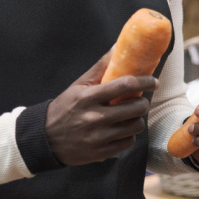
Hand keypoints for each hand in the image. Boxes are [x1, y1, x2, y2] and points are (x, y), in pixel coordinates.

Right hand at [45, 50, 156, 165]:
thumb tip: (119, 46)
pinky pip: (128, 142)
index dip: (145, 81)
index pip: (126, 85)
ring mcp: (98, 137)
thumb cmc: (65, 107)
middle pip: (136, 107)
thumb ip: (100, 67)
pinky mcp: (101, 153)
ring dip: (137, 120)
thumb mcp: (79, 85)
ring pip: (136, 126)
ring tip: (129, 116)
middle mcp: (94, 117)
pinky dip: (129, 135)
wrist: (44, 138)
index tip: (154, 82)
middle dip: (142, 103)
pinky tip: (121, 130)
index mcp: (88, 97)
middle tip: (139, 101)